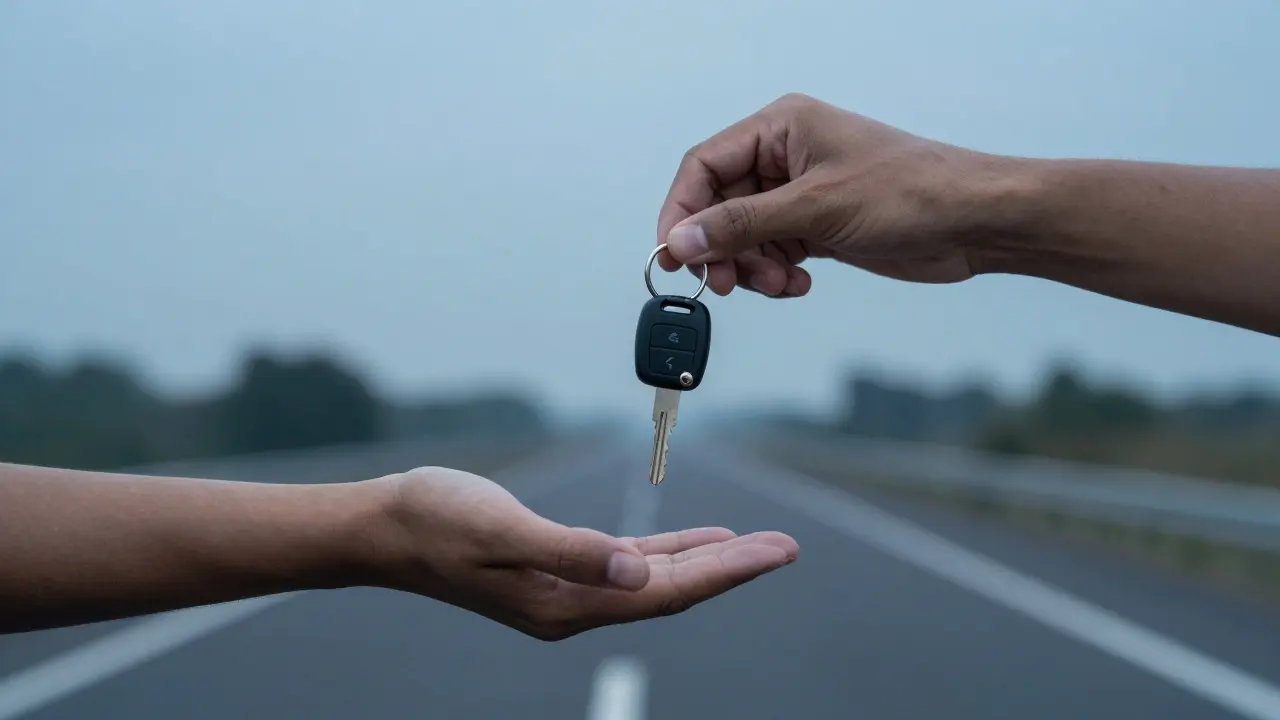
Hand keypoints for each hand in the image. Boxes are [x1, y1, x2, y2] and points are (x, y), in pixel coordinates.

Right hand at [369, 466, 798, 640]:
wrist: (384, 528)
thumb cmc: (434, 521)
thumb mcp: (501, 529)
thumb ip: (572, 552)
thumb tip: (639, 574)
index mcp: (566, 603)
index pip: (667, 593)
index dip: (728, 572)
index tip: (779, 551)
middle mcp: (574, 606)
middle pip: (672, 593)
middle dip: (733, 570)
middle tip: (788, 547)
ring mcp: (566, 592)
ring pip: (655, 581)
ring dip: (706, 562)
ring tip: (756, 546)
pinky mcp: (557, 570)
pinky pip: (628, 567)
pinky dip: (666, 554)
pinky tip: (692, 544)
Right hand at [657, 93, 1009, 296]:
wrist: (973, 222)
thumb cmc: (909, 192)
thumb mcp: (816, 208)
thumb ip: (742, 226)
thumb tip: (681, 242)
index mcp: (781, 128)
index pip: (704, 166)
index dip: (682, 212)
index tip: (675, 256)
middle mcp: (785, 157)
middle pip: (719, 206)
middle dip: (721, 249)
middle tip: (726, 285)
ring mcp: (801, 193)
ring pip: (744, 236)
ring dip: (751, 267)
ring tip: (780, 283)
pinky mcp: (817, 226)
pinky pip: (772, 253)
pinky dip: (776, 274)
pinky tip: (800, 282)